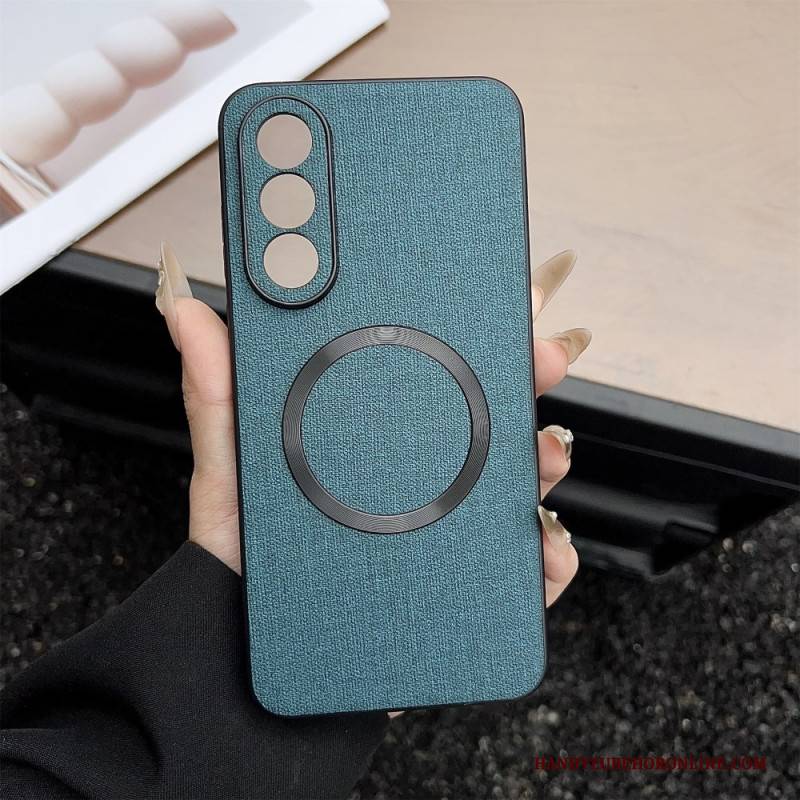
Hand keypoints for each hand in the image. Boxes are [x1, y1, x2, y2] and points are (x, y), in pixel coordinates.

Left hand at [156, 244, 586, 603]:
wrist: (247, 650)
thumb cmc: (242, 557)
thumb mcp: (228, 465)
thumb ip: (215, 390)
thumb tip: (186, 311)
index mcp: (369, 437)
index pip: (431, 375)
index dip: (474, 334)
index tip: (502, 304)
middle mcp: (411, 478)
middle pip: (487, 420)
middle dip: (527, 382)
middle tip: (544, 358)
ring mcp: (439, 529)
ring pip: (514, 484)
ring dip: (544, 461)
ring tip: (544, 453)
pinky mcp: (457, 585)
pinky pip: (517, 567)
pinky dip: (544, 554)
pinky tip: (540, 544)